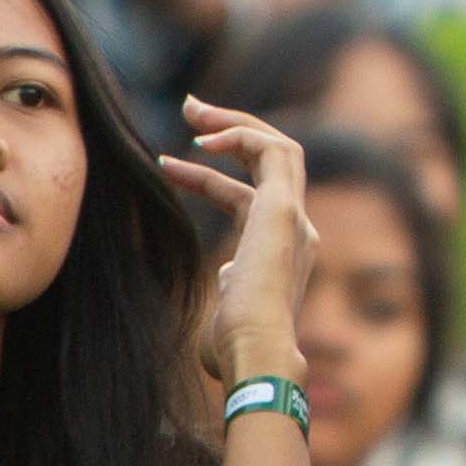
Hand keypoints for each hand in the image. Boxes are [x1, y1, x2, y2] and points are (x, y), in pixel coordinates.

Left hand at [159, 99, 315, 387]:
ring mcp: (294, 217)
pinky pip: (271, 151)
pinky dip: (241, 135)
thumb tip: (226, 274)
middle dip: (232, 128)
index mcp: (283, 251)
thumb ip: (231, 288)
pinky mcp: (284, 209)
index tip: (168, 166)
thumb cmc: (233, 348)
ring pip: (278, 147)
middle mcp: (297, 229)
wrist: (256, 354)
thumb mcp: (226, 309)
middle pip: (272, 160)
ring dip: (235, 122)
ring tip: (193, 111)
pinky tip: (204, 141)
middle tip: (190, 111)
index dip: (207, 179)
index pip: (247, 197)